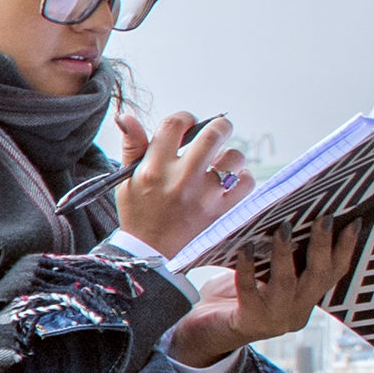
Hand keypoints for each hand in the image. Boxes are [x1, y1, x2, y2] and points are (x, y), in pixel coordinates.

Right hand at [103, 108, 247, 257]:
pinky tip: (230, 183)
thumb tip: (127, 117)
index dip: (185, 118)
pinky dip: (242, 178)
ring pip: (234, 157)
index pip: (174, 124)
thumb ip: (132, 147)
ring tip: (221, 165)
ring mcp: (205, 196)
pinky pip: (247, 182)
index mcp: (154, 169)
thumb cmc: (138, 214)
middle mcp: (181, 179)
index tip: (188, 124)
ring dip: (230, 157)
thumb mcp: (127, 180)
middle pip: (213, 133)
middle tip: (219, 130)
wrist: (150, 255)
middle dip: (220, 126)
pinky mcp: (222, 211)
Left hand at [175, 218, 353, 362]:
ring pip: (287, 283)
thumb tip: (293, 216)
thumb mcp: (265, 275)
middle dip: (322, 246)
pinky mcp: (247, 321)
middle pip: (317, 277)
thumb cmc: (235, 296)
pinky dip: (247, 268)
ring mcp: (273, 319)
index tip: (354, 221)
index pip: (333, 273)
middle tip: (324, 218)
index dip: (346, 248)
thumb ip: (283, 256)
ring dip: (286, 254)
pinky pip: (249, 291)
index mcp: (305, 300)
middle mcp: (295, 312)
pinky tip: (244, 248)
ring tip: (284, 227)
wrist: (204, 334)